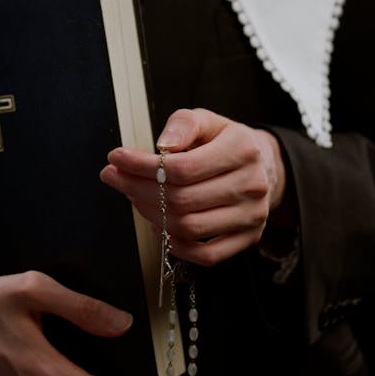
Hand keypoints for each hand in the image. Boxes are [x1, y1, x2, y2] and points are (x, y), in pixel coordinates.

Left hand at [100, 108, 286, 266]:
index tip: (116, 158)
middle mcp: (251, 185)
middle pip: (182, 199)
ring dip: (152, 215)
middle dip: (138, 189)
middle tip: (114, 177)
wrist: (261, 166)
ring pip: (190, 227)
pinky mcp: (248, 238)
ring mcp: (252, 216)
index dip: (142, 166)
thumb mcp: (205, 120)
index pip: (183, 167)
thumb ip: (183, 124)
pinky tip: (159, 226)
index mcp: (242, 149)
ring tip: (134, 198)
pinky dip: (176, 245)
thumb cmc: (223, 141)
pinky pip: (207, 254)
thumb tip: (163, 146)